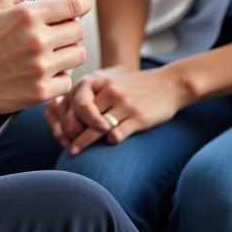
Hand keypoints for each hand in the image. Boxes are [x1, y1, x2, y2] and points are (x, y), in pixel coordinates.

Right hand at [0, 0, 92, 117]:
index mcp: (28, 15)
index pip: (75, 4)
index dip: (82, 3)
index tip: (79, 5)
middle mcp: (38, 40)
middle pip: (79, 30)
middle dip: (70, 28)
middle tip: (53, 31)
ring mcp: (41, 68)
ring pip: (78, 55)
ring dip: (67, 52)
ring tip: (47, 52)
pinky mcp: (41, 91)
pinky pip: (67, 81)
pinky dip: (58, 77)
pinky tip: (41, 72)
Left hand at [48, 63, 190, 154]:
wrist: (169, 83)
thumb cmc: (135, 87)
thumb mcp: (111, 82)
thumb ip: (92, 94)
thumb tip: (69, 113)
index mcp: (99, 80)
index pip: (73, 101)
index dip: (65, 117)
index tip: (62, 130)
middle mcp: (109, 90)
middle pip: (81, 115)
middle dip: (72, 131)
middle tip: (67, 143)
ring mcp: (124, 103)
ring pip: (96, 126)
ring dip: (84, 141)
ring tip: (74, 151)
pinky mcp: (138, 117)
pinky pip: (118, 133)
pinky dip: (111, 140)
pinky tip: (108, 143)